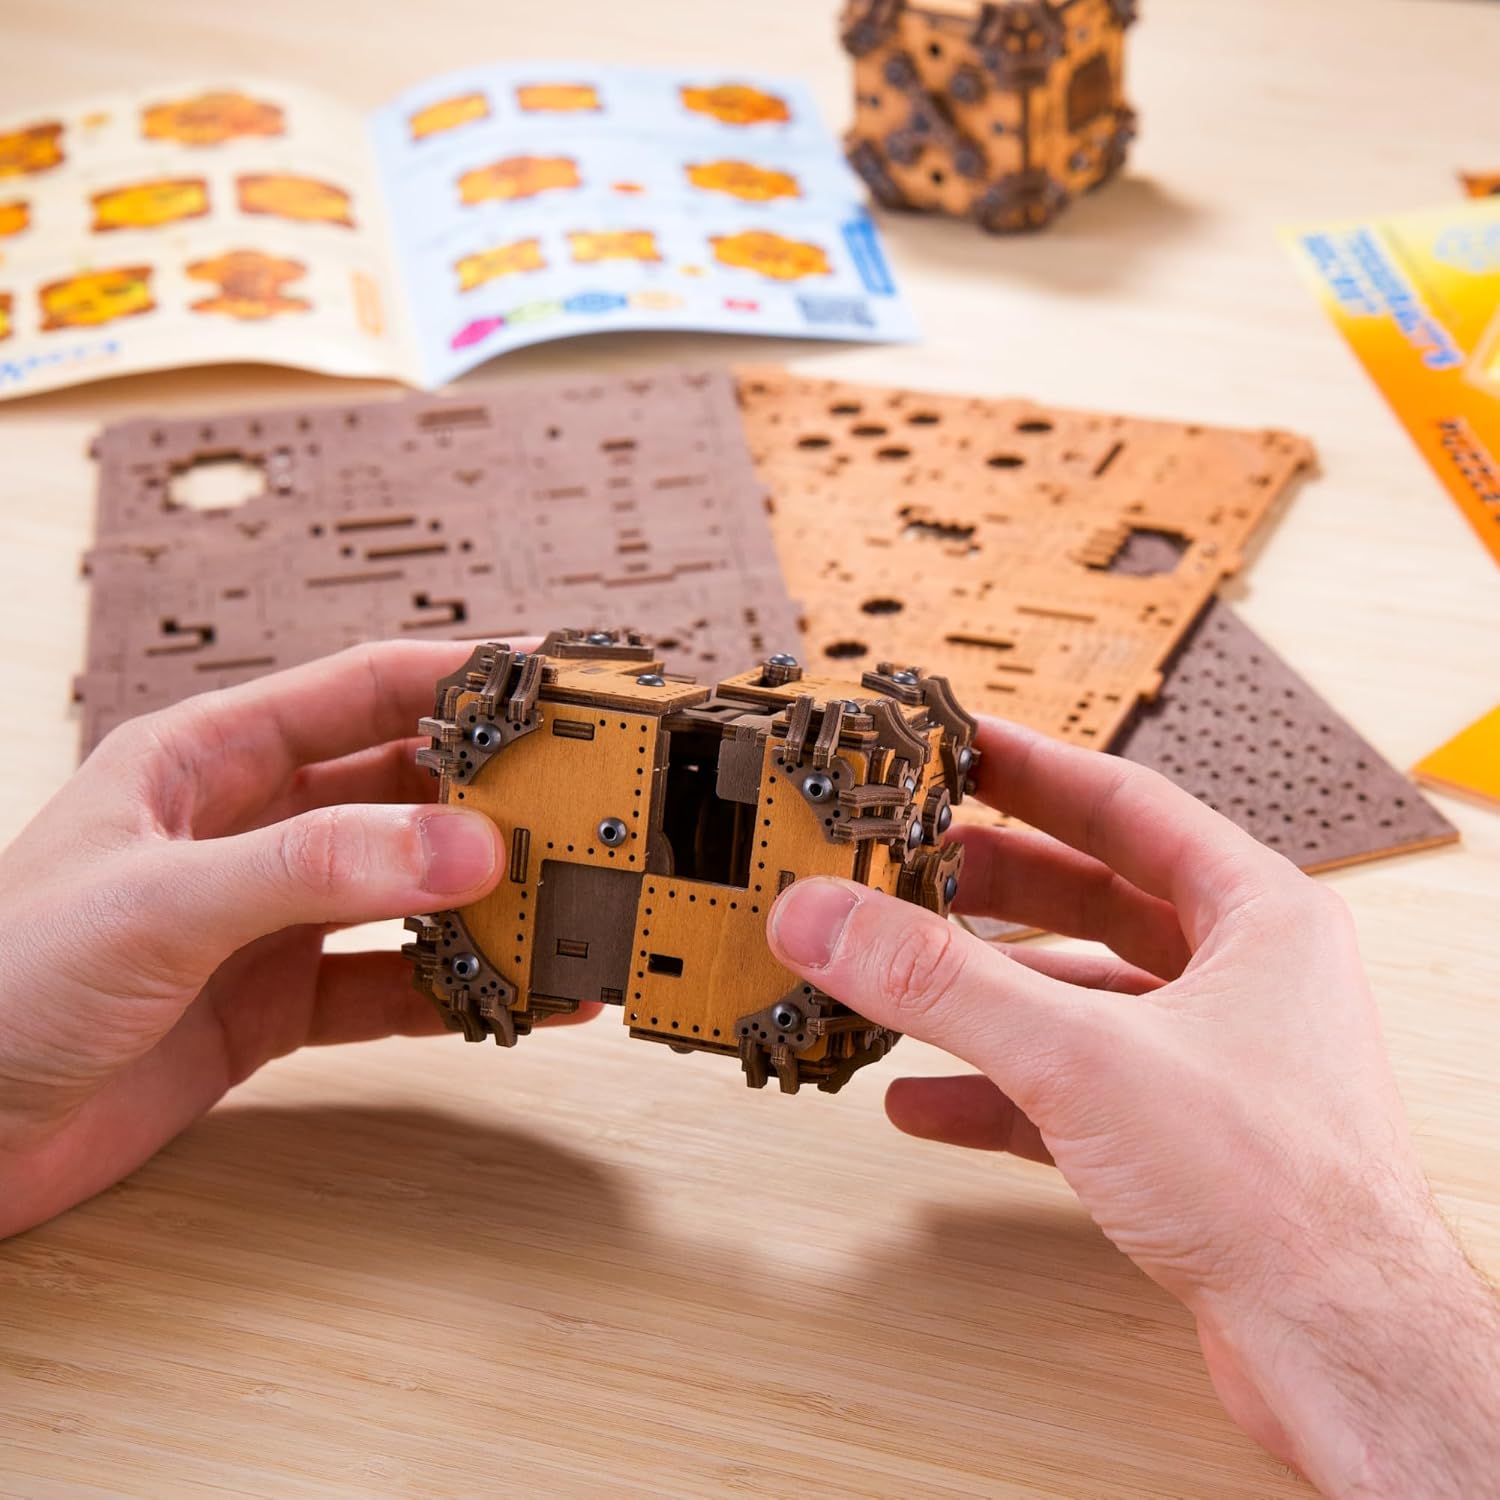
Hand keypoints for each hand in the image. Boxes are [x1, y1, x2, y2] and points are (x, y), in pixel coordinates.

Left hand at [0, 641, 592, 1238]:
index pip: (360, 690)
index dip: (461, 676)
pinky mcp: (273, 1005)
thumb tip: (462, 844)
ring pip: (406, 889)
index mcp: (206, 759)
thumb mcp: (160, 903)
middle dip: (492, 794)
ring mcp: (266, 920)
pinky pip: (389, 985)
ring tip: (565, 906)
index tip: (552, 678)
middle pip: (401, 788)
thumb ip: (313, 866)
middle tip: (584, 804)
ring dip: (484, 898)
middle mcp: (248, 830)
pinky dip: (457, 990)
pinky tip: (515, 996)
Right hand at [768, 717, 1499, 1497]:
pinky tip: (927, 1097)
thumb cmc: (1285, 1197)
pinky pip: (1067, 1086)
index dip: (1032, 769)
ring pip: (1076, 996)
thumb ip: (941, 985)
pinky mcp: (1179, 1138)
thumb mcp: (1081, 1058)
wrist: (1338, 1350)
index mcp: (1257, 916)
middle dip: (991, 882)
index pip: (1125, 804)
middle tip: (912, 858)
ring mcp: (1210, 1060)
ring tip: (904, 971)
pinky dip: (994, 1086)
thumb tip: (836, 920)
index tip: (961, 746)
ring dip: (984, 989)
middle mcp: (1241, 979)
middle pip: (1092, 897)